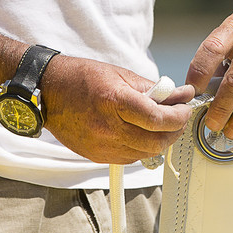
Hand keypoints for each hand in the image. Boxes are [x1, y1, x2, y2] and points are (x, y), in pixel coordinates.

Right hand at [39, 55, 194, 164]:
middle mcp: (108, 128)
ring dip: (160, 141)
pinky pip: (130, 159)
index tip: (185, 109)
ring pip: (145, 154)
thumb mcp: (120, 74)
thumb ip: (151, 88)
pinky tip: (143, 134)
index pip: (157, 118)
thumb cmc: (81, 78)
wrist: (48, 92)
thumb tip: (177, 95)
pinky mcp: (97, 156)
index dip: (178, 116)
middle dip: (174, 131)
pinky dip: (142, 148)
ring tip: (163, 126)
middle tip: (179, 118)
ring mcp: (101, 145)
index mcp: (114, 102)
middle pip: (155, 141)